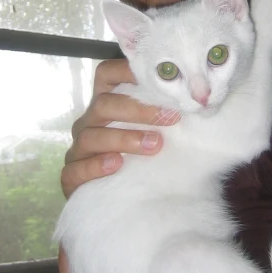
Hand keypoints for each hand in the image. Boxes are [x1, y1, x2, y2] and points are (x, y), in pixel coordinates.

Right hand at [61, 58, 178, 197]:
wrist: (122, 202)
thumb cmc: (142, 158)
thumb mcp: (153, 132)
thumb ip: (164, 116)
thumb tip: (200, 100)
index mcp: (106, 105)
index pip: (106, 75)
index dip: (125, 70)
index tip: (156, 75)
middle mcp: (89, 122)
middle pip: (103, 104)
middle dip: (138, 109)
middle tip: (170, 118)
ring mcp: (78, 149)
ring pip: (91, 136)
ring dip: (125, 138)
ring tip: (154, 145)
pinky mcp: (71, 176)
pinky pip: (76, 168)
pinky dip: (96, 165)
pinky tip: (116, 165)